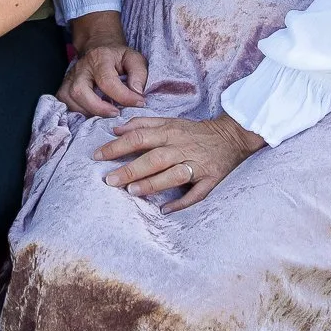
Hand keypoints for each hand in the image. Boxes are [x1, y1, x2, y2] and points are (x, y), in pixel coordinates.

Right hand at [58, 12, 149, 116]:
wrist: (99, 48)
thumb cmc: (118, 57)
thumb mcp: (134, 59)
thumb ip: (139, 75)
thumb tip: (137, 94)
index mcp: (100, 58)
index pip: (107, 81)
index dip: (123, 96)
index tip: (139, 103)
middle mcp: (81, 68)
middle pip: (80, 91)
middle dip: (99, 108)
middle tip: (116, 114)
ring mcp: (70, 77)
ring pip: (70, 99)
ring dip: (88, 112)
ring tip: (106, 115)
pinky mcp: (64, 86)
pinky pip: (65, 103)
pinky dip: (77, 112)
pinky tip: (92, 113)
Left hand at [95, 110, 262, 209]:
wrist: (232, 135)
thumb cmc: (194, 131)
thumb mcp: (169, 121)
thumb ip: (142, 124)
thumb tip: (115, 129)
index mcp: (170, 133)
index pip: (139, 137)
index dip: (117, 146)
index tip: (98, 156)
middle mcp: (182, 148)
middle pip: (154, 158)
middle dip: (131, 169)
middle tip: (110, 180)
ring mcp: (197, 165)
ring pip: (174, 175)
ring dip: (154, 184)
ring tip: (133, 191)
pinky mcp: (211, 179)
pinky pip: (197, 194)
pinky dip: (182, 203)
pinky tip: (166, 210)